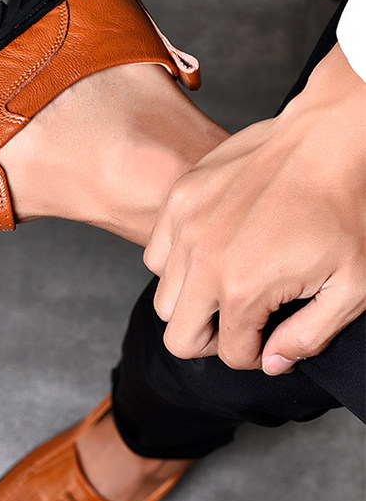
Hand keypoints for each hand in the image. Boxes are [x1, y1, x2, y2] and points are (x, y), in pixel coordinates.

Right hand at [143, 43, 365, 374]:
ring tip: (225, 285)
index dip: (255, 355)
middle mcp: (202, 260)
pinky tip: (210, 252)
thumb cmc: (346, 207)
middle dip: (213, 340)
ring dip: (192, 302)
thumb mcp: (352, 287)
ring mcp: (185, 226)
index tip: (271, 338)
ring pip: (163, 296)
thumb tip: (272, 362)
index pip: (230, 354)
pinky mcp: (179, 199)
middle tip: (243, 322)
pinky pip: (155, 253)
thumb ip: (309, 336)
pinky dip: (175, 263)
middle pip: (179, 336)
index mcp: (243, 287)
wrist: (330, 138)